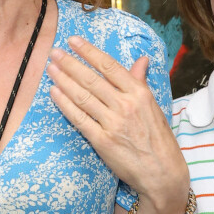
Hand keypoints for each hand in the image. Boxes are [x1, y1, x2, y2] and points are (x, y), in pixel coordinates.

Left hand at [48, 36, 189, 213]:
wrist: (162, 173)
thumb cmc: (158, 137)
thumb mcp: (152, 104)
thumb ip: (140, 81)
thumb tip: (141, 59)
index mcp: (138, 92)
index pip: (109, 65)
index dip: (89, 51)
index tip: (74, 41)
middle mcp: (125, 105)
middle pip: (91, 79)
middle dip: (70, 63)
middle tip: (55, 52)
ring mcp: (112, 123)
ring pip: (82, 96)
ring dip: (64, 80)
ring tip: (51, 68)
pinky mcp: (102, 141)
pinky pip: (79, 118)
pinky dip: (65, 104)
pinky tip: (55, 93)